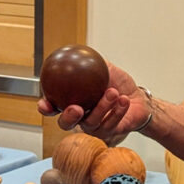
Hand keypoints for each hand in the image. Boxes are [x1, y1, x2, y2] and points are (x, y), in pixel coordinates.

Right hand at [36, 61, 151, 145]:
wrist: (138, 97)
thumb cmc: (118, 84)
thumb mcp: (105, 69)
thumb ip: (90, 62)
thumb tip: (77, 50)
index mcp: (74, 103)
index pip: (54, 108)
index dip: (46, 108)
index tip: (45, 103)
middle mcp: (81, 118)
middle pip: (66, 124)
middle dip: (68, 118)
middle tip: (76, 108)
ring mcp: (94, 127)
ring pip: (92, 122)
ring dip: (102, 107)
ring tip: (113, 92)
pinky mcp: (110, 133)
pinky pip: (111, 123)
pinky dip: (118, 110)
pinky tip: (124, 100)